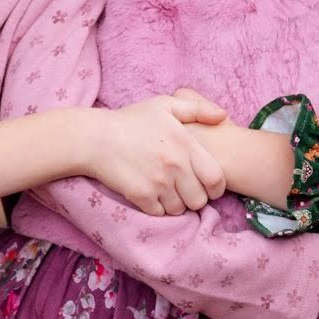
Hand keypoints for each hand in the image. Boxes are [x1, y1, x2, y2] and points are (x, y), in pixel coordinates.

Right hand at [87, 92, 229, 216]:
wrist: (95, 137)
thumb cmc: (131, 120)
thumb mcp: (165, 105)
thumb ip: (198, 108)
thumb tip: (224, 117)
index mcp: (186, 144)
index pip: (216, 179)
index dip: (216, 187)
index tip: (207, 185)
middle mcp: (175, 166)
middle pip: (200, 200)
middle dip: (195, 198)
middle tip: (184, 189)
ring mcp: (158, 183)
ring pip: (180, 209)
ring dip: (176, 204)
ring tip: (166, 191)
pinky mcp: (141, 196)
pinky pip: (160, 212)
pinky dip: (158, 208)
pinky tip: (151, 194)